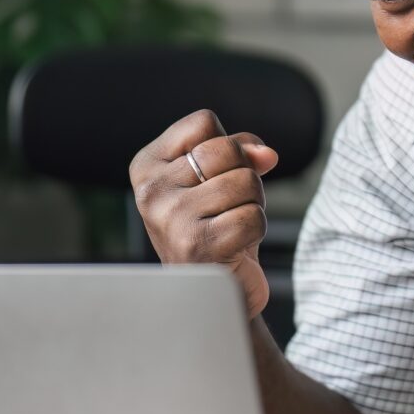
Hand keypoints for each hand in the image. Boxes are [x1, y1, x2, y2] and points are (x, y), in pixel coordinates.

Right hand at [129, 109, 281, 316]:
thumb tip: (266, 154)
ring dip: (252, 204)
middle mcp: (151, 190)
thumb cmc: (214, 226)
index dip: (227, 146)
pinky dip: (255, 230)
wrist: (210, 291)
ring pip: (245, 182)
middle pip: (227, 150)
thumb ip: (239, 150)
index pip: (204, 123)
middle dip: (244, 176)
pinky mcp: (197, 246)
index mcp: (147, 166)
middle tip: (227, 206)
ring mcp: (171, 218)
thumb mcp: (218, 177)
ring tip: (229, 225)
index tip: (215, 177)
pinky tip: (234, 245)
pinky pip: (253, 217)